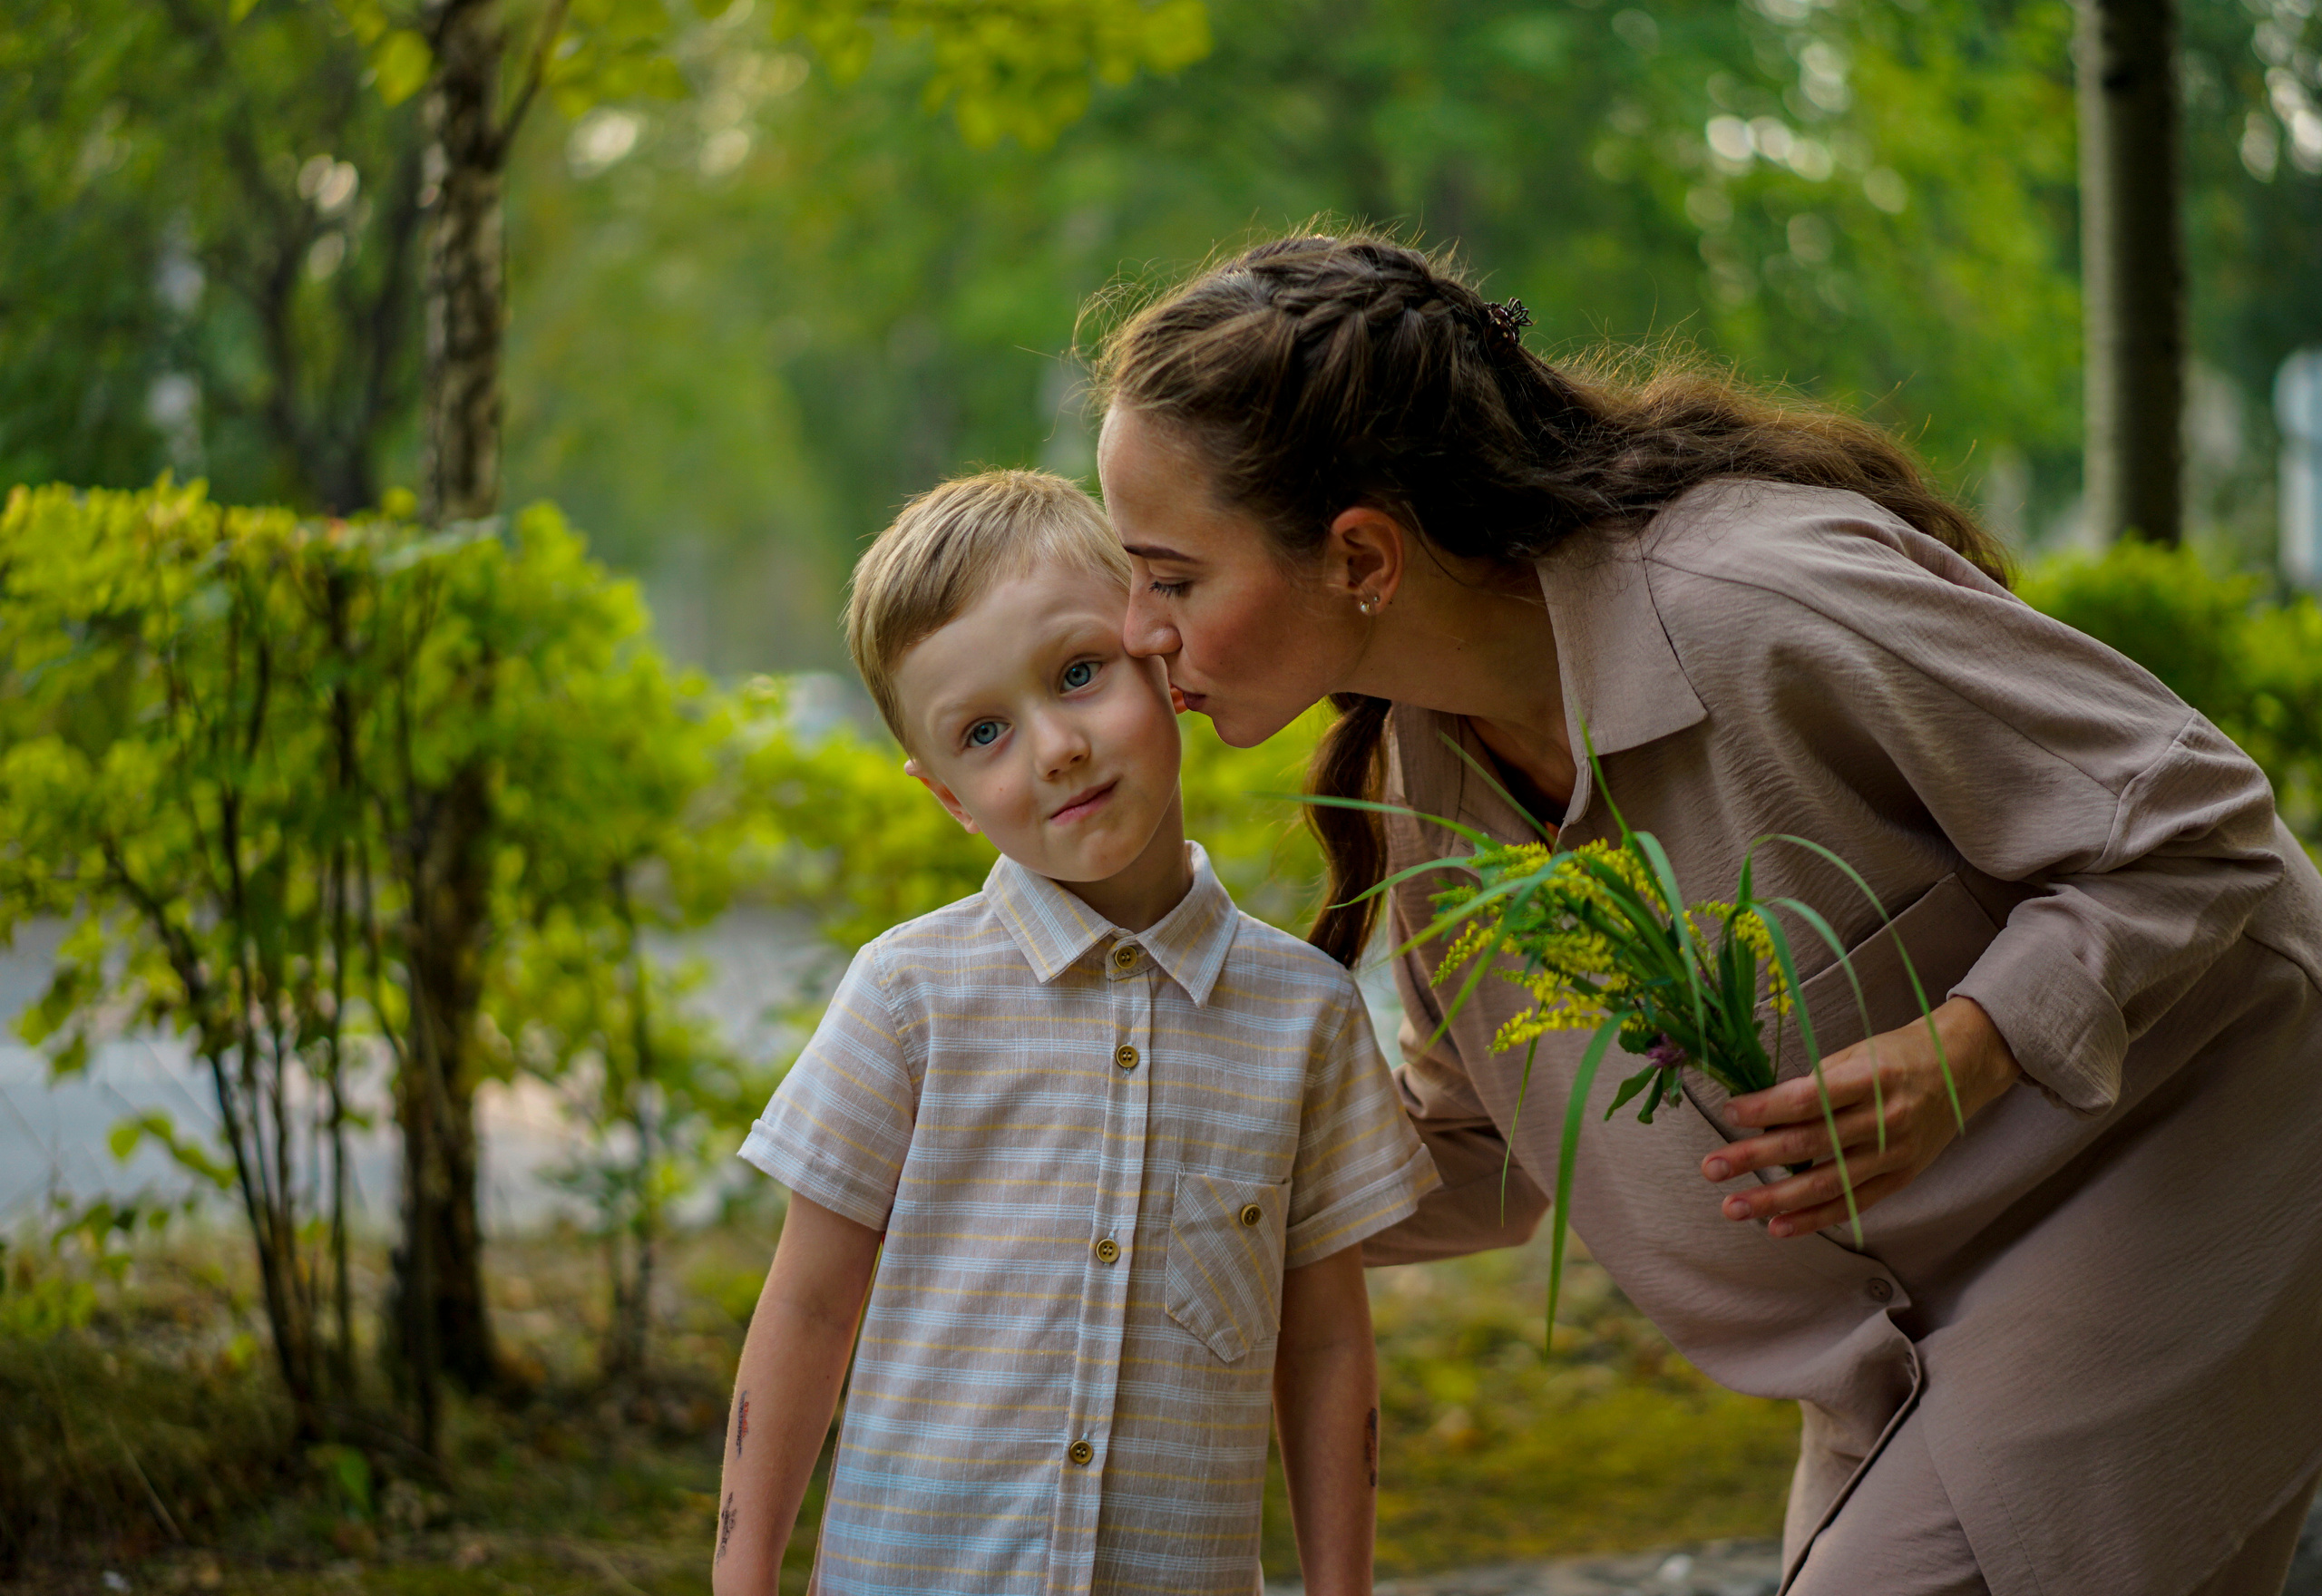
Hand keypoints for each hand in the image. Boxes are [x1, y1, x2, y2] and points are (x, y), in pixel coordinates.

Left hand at [1702, 996, 2021, 1238]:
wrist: (1961, 1068)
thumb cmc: (1897, 1056)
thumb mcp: (1855, 1055)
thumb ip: (1815, 1086)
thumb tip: (1763, 1118)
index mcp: (1871, 1078)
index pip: (1809, 1099)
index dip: (1766, 1109)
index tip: (1729, 1113)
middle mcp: (1885, 1119)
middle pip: (1810, 1144)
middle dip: (1755, 1158)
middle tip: (1711, 1167)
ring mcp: (1895, 1154)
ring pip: (1827, 1183)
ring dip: (1775, 1199)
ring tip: (1733, 1207)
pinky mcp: (1901, 1178)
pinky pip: (1852, 1204)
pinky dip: (1813, 1219)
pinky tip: (1778, 1227)